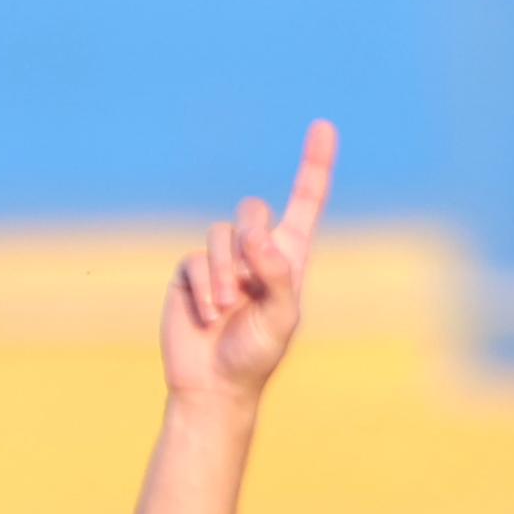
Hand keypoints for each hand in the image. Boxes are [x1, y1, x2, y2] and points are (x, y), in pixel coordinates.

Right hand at [161, 120, 335, 402]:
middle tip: (246, 283)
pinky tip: (207, 316)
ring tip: (226, 309)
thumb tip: (257, 236)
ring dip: (225, 274)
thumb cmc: (256, 356)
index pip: (304, 204)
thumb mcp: (281, 319)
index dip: (314, 167)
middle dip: (250, 238)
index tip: (323, 127)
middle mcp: (254, 253)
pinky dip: (203, 288)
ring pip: (220, 234)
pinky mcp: (190, 272)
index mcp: (288, 260)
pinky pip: (194, 260)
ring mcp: (221, 261)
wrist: (214, 386)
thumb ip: (278, 274)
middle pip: (252, 211)